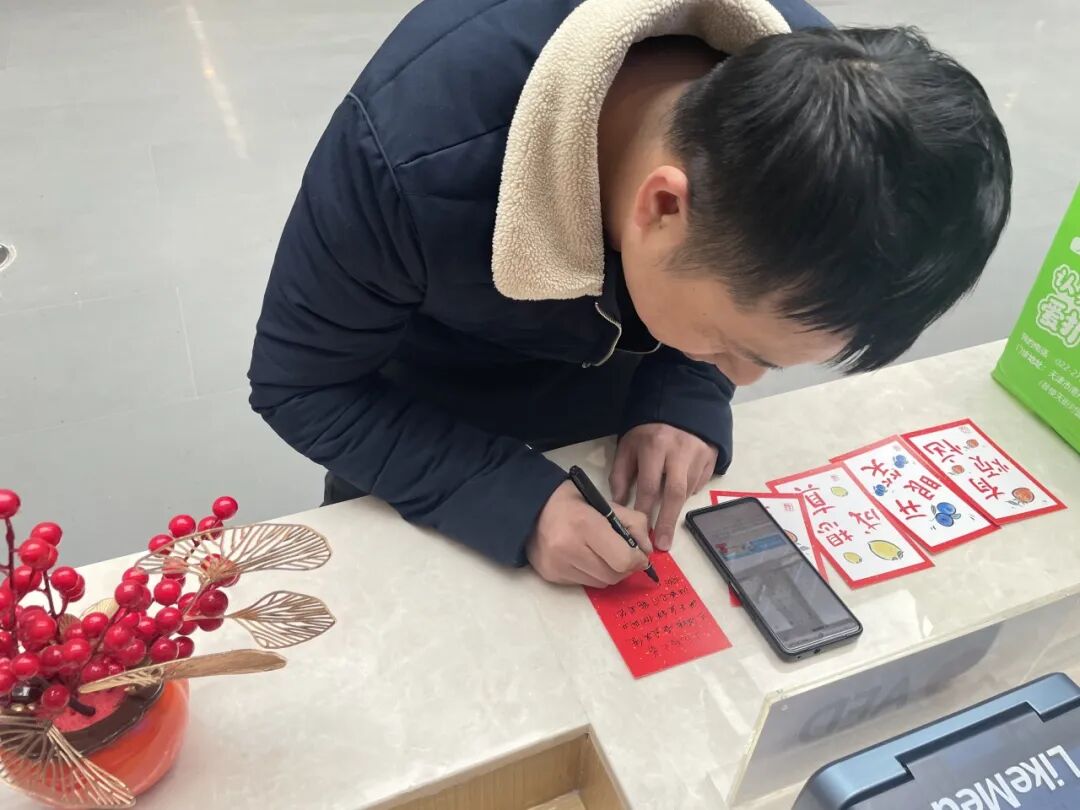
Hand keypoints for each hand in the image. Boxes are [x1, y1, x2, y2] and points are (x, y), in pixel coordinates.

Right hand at [526, 481, 652, 586]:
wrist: (528, 508)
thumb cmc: (571, 502)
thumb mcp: (605, 502)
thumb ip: (632, 522)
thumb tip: (646, 550)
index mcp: (585, 525)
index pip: (623, 559)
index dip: (638, 560)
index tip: (640, 554)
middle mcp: (569, 548)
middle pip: (614, 575)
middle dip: (626, 567)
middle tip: (624, 555)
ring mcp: (558, 565)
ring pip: (601, 583)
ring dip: (609, 572)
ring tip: (603, 554)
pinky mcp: (551, 576)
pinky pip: (584, 584)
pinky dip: (592, 574)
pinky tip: (585, 557)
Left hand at [610, 423, 717, 551]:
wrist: (681, 404)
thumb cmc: (648, 430)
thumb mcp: (628, 445)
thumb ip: (621, 474)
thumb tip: (618, 505)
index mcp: (654, 446)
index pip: (649, 485)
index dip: (644, 510)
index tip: (641, 532)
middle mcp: (679, 450)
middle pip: (675, 493)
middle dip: (668, 521)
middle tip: (663, 544)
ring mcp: (699, 453)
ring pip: (688, 490)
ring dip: (676, 505)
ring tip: (667, 515)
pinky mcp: (711, 457)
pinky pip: (700, 483)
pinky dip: (689, 492)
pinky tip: (680, 490)